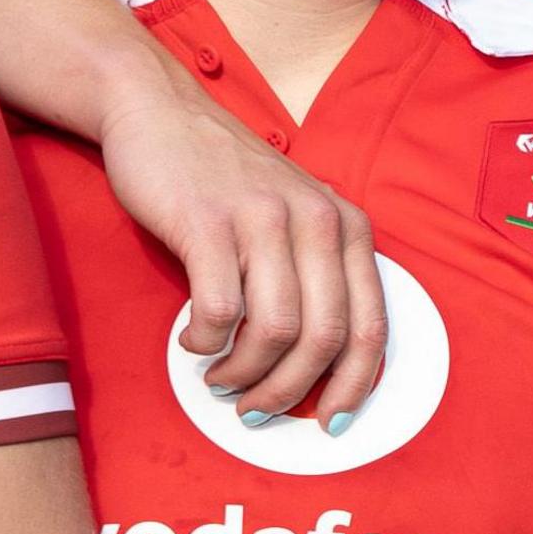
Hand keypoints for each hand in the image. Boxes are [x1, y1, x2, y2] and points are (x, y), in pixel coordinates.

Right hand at [91, 73, 390, 426]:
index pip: (372, 327)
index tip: (331, 422)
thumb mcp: (295, 217)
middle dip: (290, 391)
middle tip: (254, 410)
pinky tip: (192, 340)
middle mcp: (317, 222)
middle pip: (324, 339)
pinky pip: (220, 310)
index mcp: (348, 228)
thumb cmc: (226, 180)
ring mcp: (264, 220)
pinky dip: (206, 342)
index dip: (355, 386)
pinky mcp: (209, 223)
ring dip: (244, 373)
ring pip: (275, 331)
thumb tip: (318, 367)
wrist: (160, 111)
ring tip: (219, 379)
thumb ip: (315, 276)